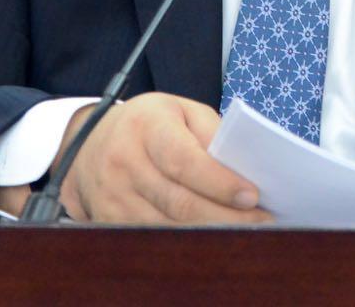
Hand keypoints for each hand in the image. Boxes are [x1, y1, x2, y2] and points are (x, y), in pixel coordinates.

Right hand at [60, 92, 273, 224]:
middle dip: (226, 216)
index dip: (219, 182)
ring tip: (246, 233)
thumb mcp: (181, 110)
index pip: (183, 160)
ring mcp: (112, 196)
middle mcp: (123, 162)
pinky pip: (154, 239)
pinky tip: (213, 241)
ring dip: (211, 234)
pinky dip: (187, 243)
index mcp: (145, 126)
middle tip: (263, 222)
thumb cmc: (150, 124)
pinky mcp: (109, 221)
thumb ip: (211, 132)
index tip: (252, 196)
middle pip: (179, 201)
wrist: (91, 143)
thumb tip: (242, 168)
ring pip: (168, 227)